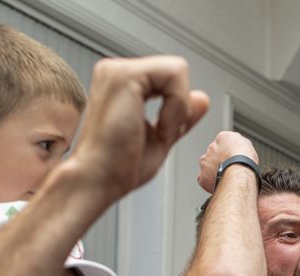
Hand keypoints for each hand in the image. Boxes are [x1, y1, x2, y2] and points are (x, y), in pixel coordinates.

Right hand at [68, 55, 208, 201]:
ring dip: (178, 108)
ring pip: (177, 70)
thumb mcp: (160, 138)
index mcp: (122, 85)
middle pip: (176, 72)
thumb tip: (201, 98)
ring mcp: (117, 70)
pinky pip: (174, 74)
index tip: (160, 134)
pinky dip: (176, 106)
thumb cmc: (119, 167)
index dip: (177, 108)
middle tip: (160, 135)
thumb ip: (179, 116)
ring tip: (158, 132)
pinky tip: (159, 127)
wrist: (98, 180)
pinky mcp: (125, 76)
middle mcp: (116, 72)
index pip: (169, 79)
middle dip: (179, 107)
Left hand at [197, 131, 258, 191]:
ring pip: (208, 167)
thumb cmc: (245, 159)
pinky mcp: (202, 176)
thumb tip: (239, 149)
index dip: (229, 153)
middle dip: (220, 162)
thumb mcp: (248, 145)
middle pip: (214, 155)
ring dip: (214, 171)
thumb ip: (240, 145)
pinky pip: (205, 179)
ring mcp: (205, 161)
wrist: (239, 171)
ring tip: (226, 177)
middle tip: (229, 169)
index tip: (233, 159)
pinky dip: (210, 182)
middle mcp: (211, 147)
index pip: (223, 144)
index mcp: (223, 137)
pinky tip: (220, 184)